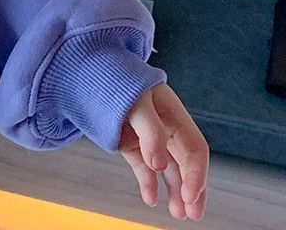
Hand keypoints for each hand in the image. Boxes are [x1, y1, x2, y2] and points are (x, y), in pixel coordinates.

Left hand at [117, 82, 208, 219]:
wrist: (88, 71)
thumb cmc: (118, 81)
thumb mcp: (137, 102)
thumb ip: (151, 131)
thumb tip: (159, 164)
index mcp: (174, 114)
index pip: (194, 148)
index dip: (196, 173)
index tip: (191, 194)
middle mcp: (165, 127)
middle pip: (186, 162)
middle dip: (191, 188)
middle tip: (192, 213)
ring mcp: (147, 137)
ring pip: (167, 169)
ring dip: (173, 190)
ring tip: (177, 213)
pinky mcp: (130, 143)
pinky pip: (143, 167)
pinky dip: (148, 182)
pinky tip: (150, 198)